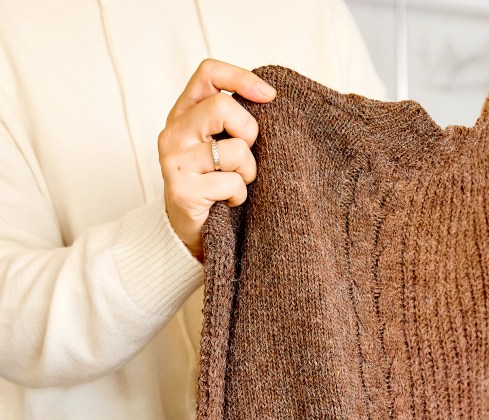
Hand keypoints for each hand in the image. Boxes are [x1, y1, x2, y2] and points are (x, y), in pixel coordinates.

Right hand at [158, 59, 276, 261]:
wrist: (190, 231)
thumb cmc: (214, 181)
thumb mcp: (219, 141)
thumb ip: (232, 118)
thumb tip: (270, 96)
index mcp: (183, 113)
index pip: (208, 73)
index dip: (242, 78)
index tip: (269, 96)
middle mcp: (173, 132)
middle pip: (222, 106)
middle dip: (249, 131)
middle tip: (246, 154)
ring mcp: (174, 161)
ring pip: (235, 150)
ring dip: (248, 171)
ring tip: (236, 182)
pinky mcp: (182, 191)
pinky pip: (232, 183)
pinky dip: (240, 195)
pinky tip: (227, 202)